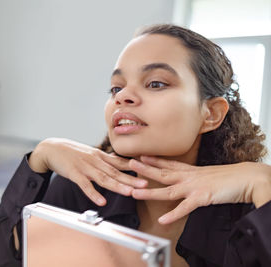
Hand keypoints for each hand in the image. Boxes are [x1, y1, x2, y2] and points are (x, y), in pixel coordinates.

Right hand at [29, 138, 147, 205]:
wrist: (51, 148)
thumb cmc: (72, 152)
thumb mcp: (90, 153)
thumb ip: (104, 159)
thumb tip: (119, 162)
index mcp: (100, 156)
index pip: (120, 162)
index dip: (134, 167)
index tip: (148, 171)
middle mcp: (95, 161)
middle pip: (115, 172)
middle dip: (131, 179)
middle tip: (145, 185)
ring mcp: (85, 167)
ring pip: (103, 178)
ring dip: (117, 186)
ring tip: (129, 193)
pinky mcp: (74, 174)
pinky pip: (85, 185)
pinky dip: (93, 193)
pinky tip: (101, 201)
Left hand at [129, 156, 270, 223]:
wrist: (247, 178)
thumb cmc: (230, 177)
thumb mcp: (208, 174)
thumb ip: (196, 176)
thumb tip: (190, 178)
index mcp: (191, 170)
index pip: (169, 163)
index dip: (154, 159)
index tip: (141, 155)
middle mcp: (189, 176)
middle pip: (163, 172)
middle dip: (145, 169)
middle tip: (130, 164)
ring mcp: (194, 187)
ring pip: (168, 190)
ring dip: (150, 191)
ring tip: (135, 192)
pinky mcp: (202, 198)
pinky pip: (185, 208)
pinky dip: (173, 214)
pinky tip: (163, 220)